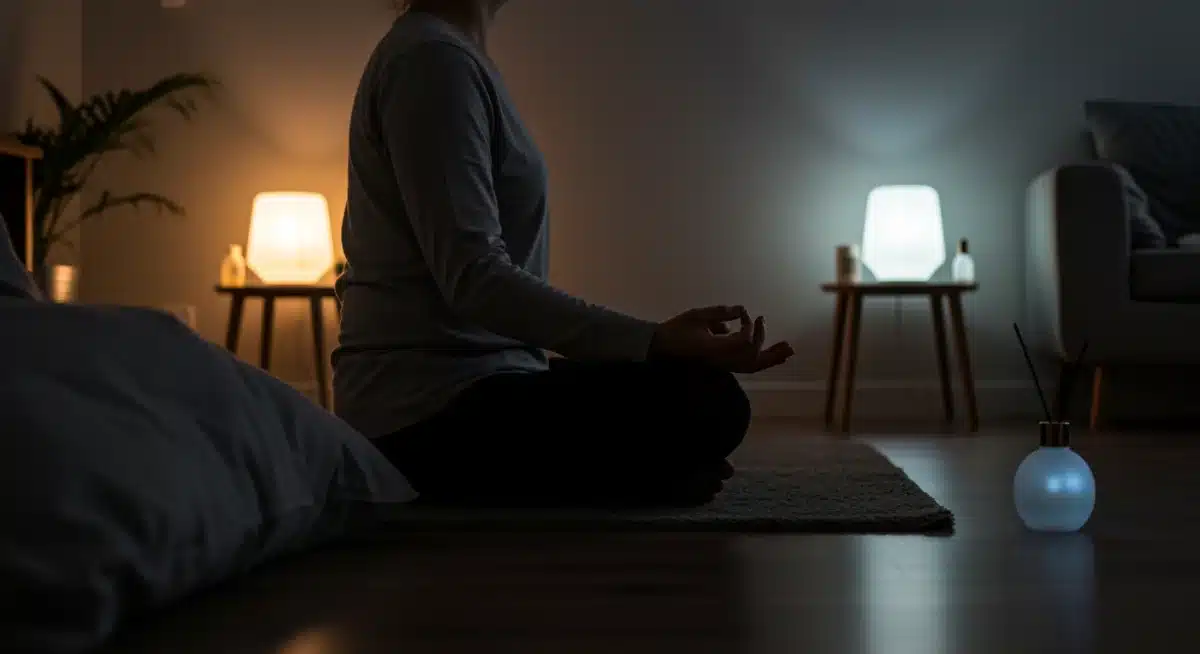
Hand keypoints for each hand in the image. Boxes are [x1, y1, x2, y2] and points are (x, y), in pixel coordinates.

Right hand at [648, 305, 794, 373]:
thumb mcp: (696, 315)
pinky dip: (759, 360)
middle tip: (785, 339)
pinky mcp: (721, 366)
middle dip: (770, 349)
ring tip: (787, 350)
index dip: (749, 328)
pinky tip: (768, 351)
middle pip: (753, 360)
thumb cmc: (675, 330)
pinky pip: (745, 366)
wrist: (660, 348)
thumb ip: (719, 312)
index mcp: (714, 349)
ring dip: (770, 358)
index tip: (746, 316)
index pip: (743, 343)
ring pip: (751, 367)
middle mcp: (721, 360)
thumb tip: (741, 310)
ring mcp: (721, 365)